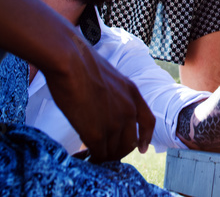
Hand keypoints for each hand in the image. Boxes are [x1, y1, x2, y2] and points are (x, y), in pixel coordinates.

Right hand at [43, 30, 154, 160]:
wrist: (70, 61)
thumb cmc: (81, 64)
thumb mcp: (108, 77)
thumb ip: (112, 94)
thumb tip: (102, 106)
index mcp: (132, 93)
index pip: (148, 121)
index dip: (145, 138)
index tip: (142, 149)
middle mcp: (128, 109)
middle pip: (130, 143)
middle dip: (117, 150)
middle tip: (102, 152)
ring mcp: (114, 122)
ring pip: (114, 152)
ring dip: (103, 156)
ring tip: (89, 154)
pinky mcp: (96, 133)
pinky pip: (98, 155)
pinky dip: (92, 159)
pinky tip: (82, 156)